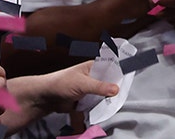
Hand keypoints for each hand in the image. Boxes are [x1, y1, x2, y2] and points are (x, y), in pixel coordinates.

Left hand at [1, 61, 119, 131]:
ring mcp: (90, 89)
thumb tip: (116, 89)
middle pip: (109, 82)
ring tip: (113, 103)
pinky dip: (100, 106)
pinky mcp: (86, 100)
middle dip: (114, 89)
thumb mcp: (82, 83)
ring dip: (107, 99)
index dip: (120, 72)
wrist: (46, 97)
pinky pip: (97, 103)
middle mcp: (93, 77)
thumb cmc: (61, 83)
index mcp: (93, 67)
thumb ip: (99, 87)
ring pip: (104, 94)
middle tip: (122, 95)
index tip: (129, 79)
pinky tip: (104, 108)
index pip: (111, 67)